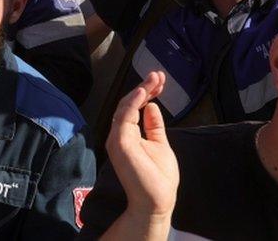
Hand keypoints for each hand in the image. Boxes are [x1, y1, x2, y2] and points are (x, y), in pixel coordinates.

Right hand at [106, 72, 178, 218]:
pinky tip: (144, 91)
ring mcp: (117, 138)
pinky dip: (133, 102)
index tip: (159, 81)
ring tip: (154, 79)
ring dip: (140, 90)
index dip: (146, 93)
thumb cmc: (158, 178)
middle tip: (158, 75)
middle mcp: (119, 135)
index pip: (134, 108)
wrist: (155, 202)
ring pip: (125, 106)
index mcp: (128, 135)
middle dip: (144, 87)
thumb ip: (153, 126)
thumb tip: (152, 106)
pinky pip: (124, 116)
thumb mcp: (160, 145)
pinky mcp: (120, 142)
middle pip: (128, 104)